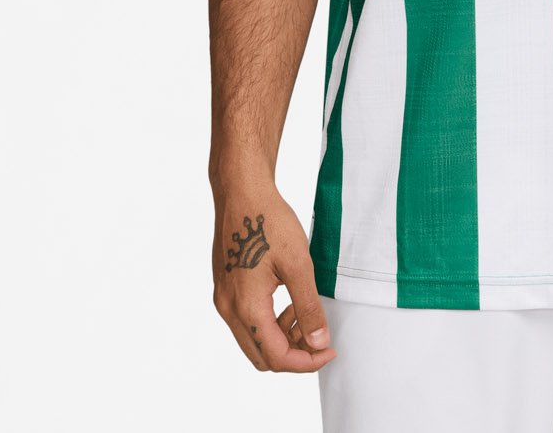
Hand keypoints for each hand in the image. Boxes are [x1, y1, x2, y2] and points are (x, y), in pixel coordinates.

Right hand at [211, 181, 336, 372]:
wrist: (241, 192)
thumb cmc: (269, 222)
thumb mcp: (298, 264)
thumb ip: (308, 307)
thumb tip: (318, 342)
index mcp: (246, 307)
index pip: (276, 356)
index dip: (306, 361)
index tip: (329, 351)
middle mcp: (228, 309)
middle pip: (261, 355)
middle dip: (293, 352)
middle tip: (319, 336)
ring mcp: (223, 299)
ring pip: (253, 339)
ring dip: (281, 336)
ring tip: (303, 311)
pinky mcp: (225, 288)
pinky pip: (246, 320)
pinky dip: (269, 321)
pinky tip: (287, 300)